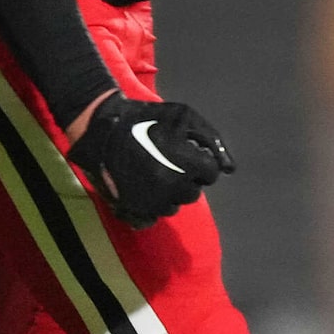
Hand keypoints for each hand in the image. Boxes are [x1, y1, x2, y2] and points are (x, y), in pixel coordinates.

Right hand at [66, 94, 233, 226]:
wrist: (103, 126)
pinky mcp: (133, 209)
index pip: (210, 174)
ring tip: (154, 172)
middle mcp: (172, 188)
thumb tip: (230, 169)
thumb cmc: (148, 118)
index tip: (187, 152)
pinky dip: (150, 205)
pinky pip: (152, 217)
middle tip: (169, 161)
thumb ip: (212, 140)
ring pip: (173, 206)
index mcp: (188, 165)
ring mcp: (152, 201)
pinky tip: (142, 187)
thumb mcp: (185, 116)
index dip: (201, 161)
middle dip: (186, 178)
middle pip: (193, 192)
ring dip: (169, 192)